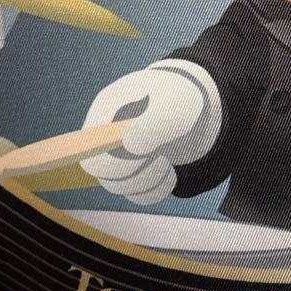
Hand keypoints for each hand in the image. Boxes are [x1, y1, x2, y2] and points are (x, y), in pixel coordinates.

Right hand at [79, 63, 218, 203]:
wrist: (201, 103)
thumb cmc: (183, 96)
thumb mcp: (174, 104)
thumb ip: (153, 122)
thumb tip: (128, 144)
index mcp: (108, 108)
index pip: (89, 146)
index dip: (111, 159)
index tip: (142, 155)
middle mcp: (108, 132)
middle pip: (101, 171)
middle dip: (133, 171)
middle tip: (161, 156)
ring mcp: (121, 152)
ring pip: (119, 185)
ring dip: (147, 181)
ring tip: (167, 161)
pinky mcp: (138, 168)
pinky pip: (136, 194)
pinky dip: (155, 190)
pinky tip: (170, 174)